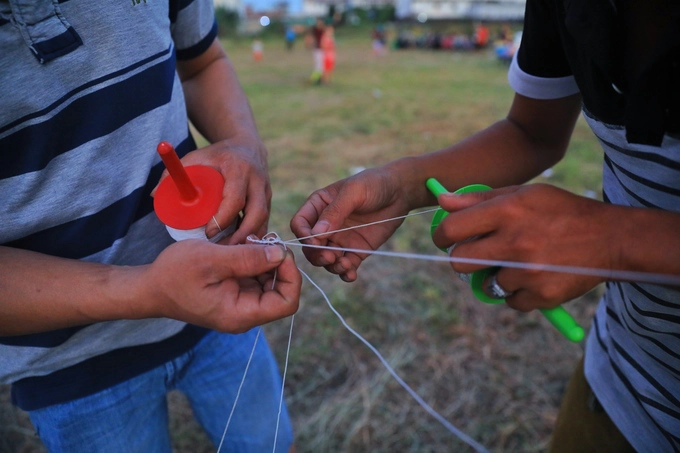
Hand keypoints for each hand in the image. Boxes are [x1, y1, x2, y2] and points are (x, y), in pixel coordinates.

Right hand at [141, 240, 299, 332]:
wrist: (149, 287)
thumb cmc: (174, 274)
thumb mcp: (212, 259)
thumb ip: (248, 258)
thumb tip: (281, 254)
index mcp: (241, 314)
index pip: (287, 302)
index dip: (291, 276)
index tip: (279, 251)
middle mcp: (245, 314)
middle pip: (282, 291)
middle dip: (279, 264)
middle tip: (265, 239)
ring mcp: (240, 304)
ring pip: (270, 282)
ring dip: (267, 260)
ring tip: (250, 241)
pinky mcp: (234, 294)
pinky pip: (256, 278)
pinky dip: (255, 261)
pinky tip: (242, 246)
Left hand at [156, 140, 271, 244]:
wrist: (248, 146)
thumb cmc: (217, 155)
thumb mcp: (196, 158)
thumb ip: (174, 174)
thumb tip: (154, 196)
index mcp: (238, 169)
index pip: (235, 198)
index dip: (222, 219)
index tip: (208, 233)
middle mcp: (257, 180)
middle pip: (257, 213)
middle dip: (241, 236)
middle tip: (222, 251)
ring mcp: (267, 191)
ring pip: (264, 221)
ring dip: (249, 239)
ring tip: (230, 253)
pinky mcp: (270, 201)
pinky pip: (265, 223)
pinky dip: (254, 237)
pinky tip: (242, 248)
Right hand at [290, 166, 410, 281]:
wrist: (401, 192)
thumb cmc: (374, 184)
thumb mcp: (353, 192)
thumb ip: (334, 212)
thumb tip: (315, 234)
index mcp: (319, 206)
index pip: (300, 224)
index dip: (303, 235)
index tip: (314, 241)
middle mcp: (326, 225)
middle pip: (310, 246)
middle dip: (317, 255)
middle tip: (330, 256)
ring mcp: (340, 239)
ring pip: (326, 259)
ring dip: (331, 266)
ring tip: (344, 265)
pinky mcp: (356, 250)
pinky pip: (346, 265)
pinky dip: (346, 273)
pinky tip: (351, 275)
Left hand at [432, 184, 615, 311]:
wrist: (610, 238)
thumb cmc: (560, 211)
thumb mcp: (523, 195)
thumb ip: (480, 199)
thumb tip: (442, 200)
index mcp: (507, 211)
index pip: (451, 229)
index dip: (442, 236)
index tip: (445, 239)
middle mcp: (514, 242)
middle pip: (459, 263)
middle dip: (464, 260)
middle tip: (478, 255)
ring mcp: (528, 272)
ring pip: (486, 285)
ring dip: (497, 277)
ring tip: (520, 263)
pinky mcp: (541, 296)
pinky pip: (510, 302)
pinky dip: (518, 294)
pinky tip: (535, 277)